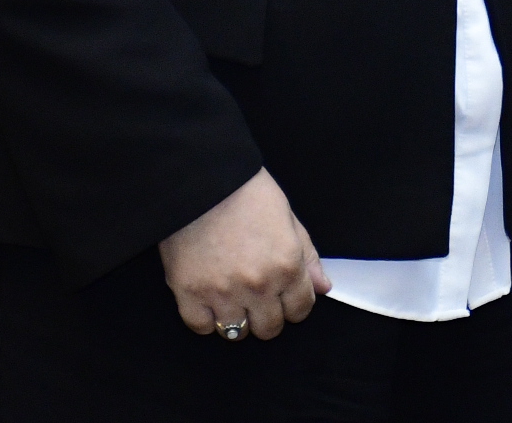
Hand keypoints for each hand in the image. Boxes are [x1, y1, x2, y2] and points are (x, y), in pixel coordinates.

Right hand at [159, 168, 332, 339]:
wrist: (201, 178)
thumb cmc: (247, 191)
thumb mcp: (288, 217)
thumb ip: (307, 256)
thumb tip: (322, 287)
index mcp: (287, 266)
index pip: (300, 310)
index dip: (294, 304)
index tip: (285, 296)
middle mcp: (258, 285)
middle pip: (270, 328)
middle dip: (268, 315)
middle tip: (258, 297)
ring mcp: (221, 292)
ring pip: (237, 332)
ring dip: (238, 318)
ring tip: (233, 298)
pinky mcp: (188, 293)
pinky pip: (202, 327)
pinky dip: (207, 319)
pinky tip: (210, 300)